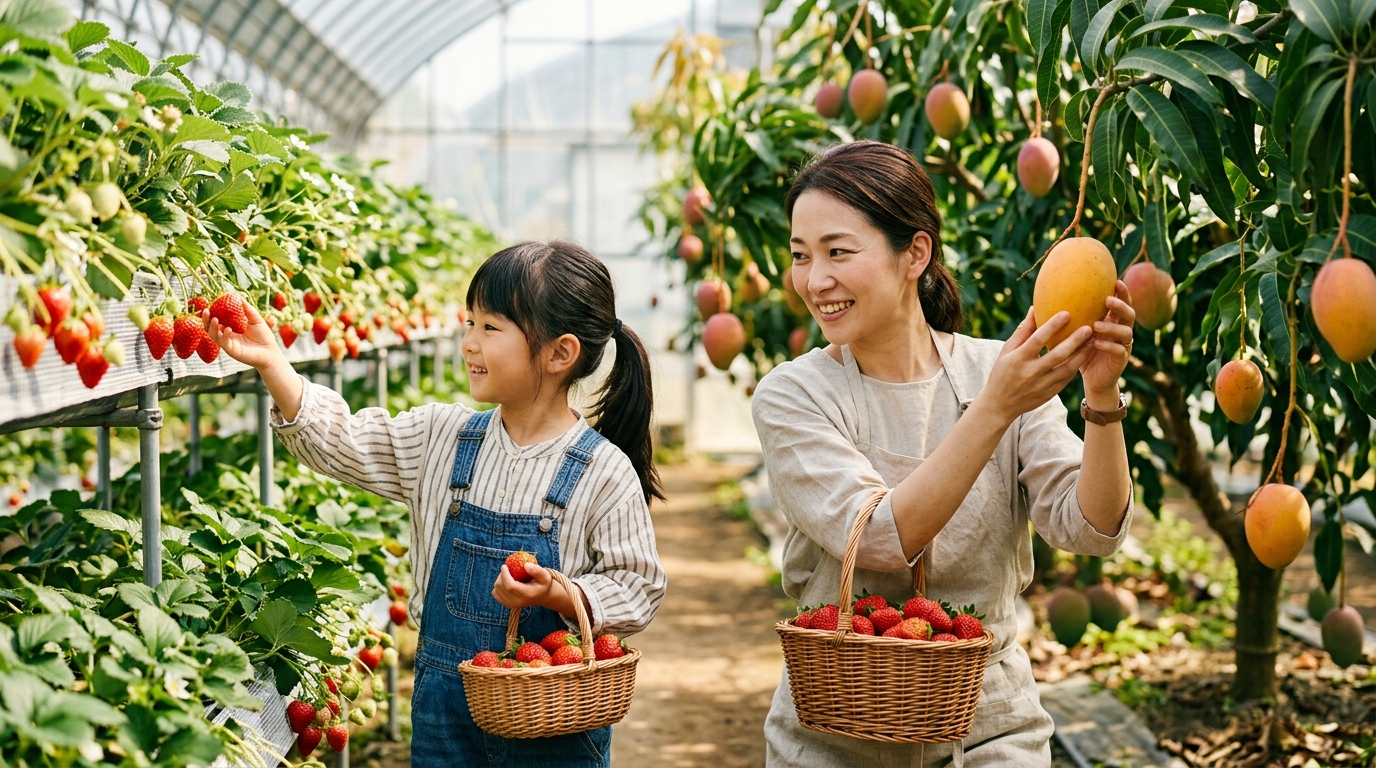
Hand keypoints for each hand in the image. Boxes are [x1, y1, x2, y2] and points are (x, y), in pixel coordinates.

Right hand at [203, 302, 282, 370]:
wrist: (270, 352)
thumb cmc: (264, 336)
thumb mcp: (255, 319)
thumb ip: (247, 309)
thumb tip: (238, 296)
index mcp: (231, 329)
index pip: (217, 321)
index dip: (212, 314)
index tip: (209, 305)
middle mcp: (227, 337)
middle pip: (211, 328)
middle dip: (206, 320)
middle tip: (206, 311)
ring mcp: (228, 344)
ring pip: (214, 336)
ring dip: (213, 327)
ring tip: (215, 319)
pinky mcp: (231, 351)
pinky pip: (224, 342)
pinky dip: (225, 335)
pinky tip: (228, 329)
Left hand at [493, 562, 559, 610]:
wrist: (542, 596)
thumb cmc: (543, 583)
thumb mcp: (545, 576)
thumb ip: (537, 570)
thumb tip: (525, 565)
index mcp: (527, 595)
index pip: (510, 586)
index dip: (505, 575)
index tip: (504, 566)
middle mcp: (518, 602)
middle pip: (501, 587)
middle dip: (501, 575)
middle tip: (508, 568)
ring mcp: (511, 604)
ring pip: (496, 589)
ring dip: (499, 579)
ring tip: (509, 575)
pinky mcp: (506, 604)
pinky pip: (495, 593)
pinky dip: (498, 585)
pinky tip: (506, 581)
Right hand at [977, 308, 1094, 424]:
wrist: (999, 405)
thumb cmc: (1002, 372)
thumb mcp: (1006, 351)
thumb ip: (1022, 331)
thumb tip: (1034, 309)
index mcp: (1018, 359)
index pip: (1037, 340)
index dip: (1052, 326)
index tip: (1066, 313)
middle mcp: (1031, 372)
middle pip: (1057, 355)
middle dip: (1075, 341)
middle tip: (1088, 328)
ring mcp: (1041, 385)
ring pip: (1067, 369)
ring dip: (1082, 355)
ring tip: (1092, 341)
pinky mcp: (1049, 394)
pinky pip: (1067, 379)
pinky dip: (1076, 366)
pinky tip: (1083, 355)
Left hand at [1079, 281, 1134, 404]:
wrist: (1093, 380)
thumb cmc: (1080, 352)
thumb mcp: (1074, 333)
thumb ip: (1069, 318)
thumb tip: (1041, 302)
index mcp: (1113, 321)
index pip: (1121, 302)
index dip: (1121, 292)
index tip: (1114, 280)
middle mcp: (1121, 331)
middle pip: (1129, 314)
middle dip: (1120, 305)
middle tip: (1107, 300)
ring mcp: (1124, 345)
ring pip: (1126, 332)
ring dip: (1112, 327)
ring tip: (1096, 324)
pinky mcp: (1121, 360)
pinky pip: (1119, 351)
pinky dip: (1108, 345)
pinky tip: (1096, 343)